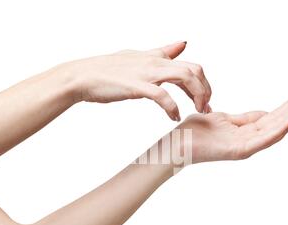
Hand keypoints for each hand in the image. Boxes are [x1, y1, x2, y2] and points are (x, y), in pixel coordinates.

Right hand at [62, 41, 211, 120]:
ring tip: (197, 112)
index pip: (190, 65)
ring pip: (185, 77)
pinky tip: (174, 117)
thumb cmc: (106, 71)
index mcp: (156, 58)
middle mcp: (155, 62)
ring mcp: (146, 73)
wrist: (82, 77)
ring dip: (196, 96)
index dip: (203, 83)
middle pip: (194, 70)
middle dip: (205, 90)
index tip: (205, 100)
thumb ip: (162, 52)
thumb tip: (182, 43)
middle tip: (205, 109)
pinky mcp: (136, 86)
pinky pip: (162, 96)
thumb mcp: (138, 57)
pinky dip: (172, 107)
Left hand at [178, 91, 287, 162]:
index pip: (272, 118)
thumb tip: (263, 114)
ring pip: (276, 130)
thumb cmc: (194, 131)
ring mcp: (245, 147)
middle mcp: (248, 141)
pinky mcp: (240, 150)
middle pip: (278, 123)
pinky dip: (281, 126)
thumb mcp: (223, 119)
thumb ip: (243, 119)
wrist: (177, 143)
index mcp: (244, 133)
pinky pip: (265, 137)